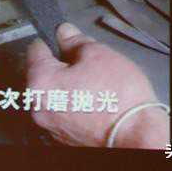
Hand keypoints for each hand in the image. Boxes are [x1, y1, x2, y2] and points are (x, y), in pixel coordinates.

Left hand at [26, 22, 168, 147]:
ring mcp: (50, 125)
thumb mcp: (98, 54)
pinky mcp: (63, 138)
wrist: (137, 136)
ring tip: (93, 86)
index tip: (65, 41)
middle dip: (60, 65)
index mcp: (40, 82)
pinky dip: (73, 105)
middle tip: (85, 64)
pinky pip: (62, 113)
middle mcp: (38, 106)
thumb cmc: (120, 98)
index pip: (35, 49)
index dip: (52, 41)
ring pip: (52, 94)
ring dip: (66, 87)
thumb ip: (75, 41)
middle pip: (42, 74)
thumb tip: (65, 33)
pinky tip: (93, 103)